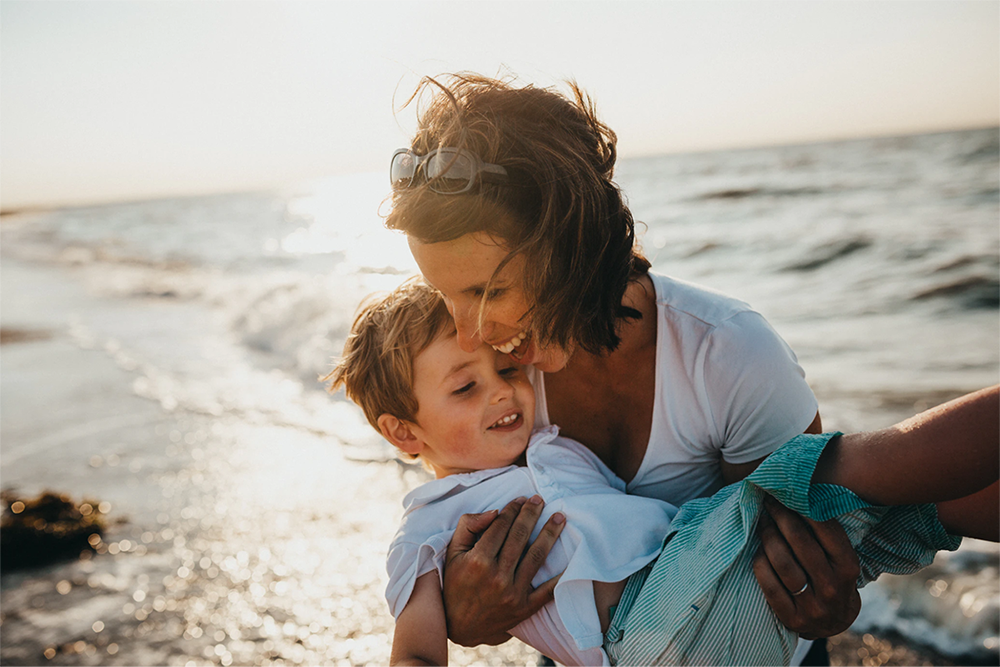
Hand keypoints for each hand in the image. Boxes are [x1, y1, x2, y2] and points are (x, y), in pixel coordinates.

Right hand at [442, 495, 565, 646]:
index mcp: (478, 561)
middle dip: (531, 514)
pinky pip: (547, 590)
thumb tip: (495, 511)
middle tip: (540, 500)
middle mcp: (496, 576)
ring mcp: (512, 593)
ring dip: (550, 534)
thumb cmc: (455, 584)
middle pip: (520, 537)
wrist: (459, 626)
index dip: (512, 509)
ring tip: (560, 518)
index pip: (500, 526)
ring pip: (536, 557)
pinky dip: (560, 575)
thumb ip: (468, 526)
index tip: (520, 499)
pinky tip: (571, 558)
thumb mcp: (452, 553)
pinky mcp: (524, 608)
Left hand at [752, 495, 861, 638]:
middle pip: (801, 543)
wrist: (833, 623)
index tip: (787, 493)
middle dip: (782, 517)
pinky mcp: (793, 618)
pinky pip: (769, 585)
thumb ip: (826, 534)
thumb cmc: (833, 578)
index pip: (826, 531)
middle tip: (769, 502)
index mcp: (848, 567)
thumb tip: (800, 495)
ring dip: (768, 537)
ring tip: (762, 522)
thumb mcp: (840, 559)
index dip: (803, 508)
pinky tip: (758, 550)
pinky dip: (760, 563)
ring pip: (783, 563)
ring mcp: (813, 606)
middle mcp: (833, 587)